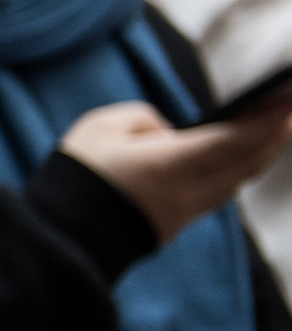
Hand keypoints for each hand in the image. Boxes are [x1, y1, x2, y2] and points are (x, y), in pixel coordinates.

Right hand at [59, 98, 291, 247]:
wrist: (62, 232)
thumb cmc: (78, 173)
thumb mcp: (101, 127)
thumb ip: (144, 119)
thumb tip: (172, 132)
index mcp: (170, 164)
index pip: (234, 138)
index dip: (267, 117)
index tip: (290, 97)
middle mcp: (188, 191)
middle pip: (247, 161)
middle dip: (276, 132)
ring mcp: (186, 211)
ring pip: (239, 179)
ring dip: (262, 153)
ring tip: (277, 129)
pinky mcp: (177, 222)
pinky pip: (222, 192)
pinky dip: (240, 170)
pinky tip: (244, 158)